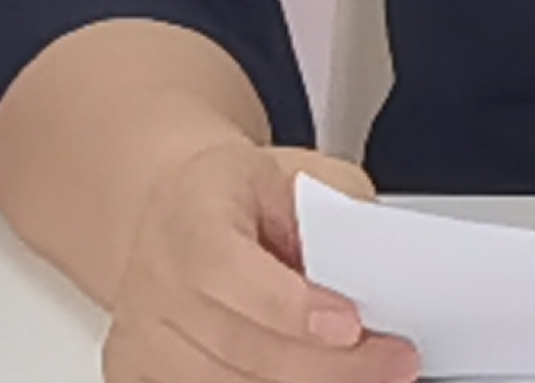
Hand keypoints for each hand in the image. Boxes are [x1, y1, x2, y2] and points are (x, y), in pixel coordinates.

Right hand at [103, 141, 419, 382]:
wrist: (172, 207)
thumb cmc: (236, 192)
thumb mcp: (294, 171)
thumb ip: (334, 209)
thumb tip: (375, 263)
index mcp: (190, 213)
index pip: (229, 271)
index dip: (290, 307)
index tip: (351, 324)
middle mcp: (154, 280)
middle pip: (238, 345)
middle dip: (327, 365)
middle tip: (393, 363)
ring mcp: (141, 336)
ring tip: (369, 376)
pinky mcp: (140, 373)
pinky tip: (316, 380)